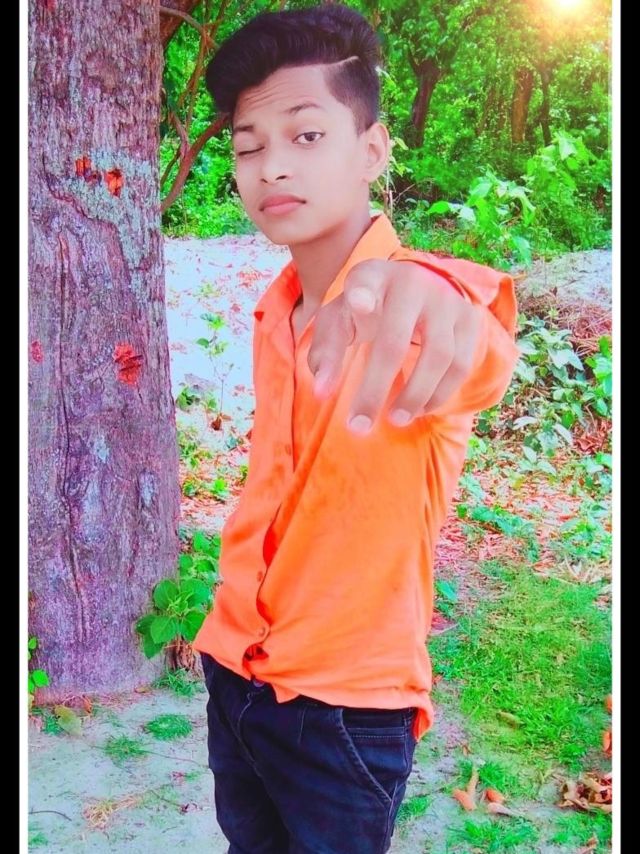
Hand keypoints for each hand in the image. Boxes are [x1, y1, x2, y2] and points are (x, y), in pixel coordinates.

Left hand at [307, 259, 480, 433]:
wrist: (417, 288)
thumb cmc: (369, 309)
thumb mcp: (340, 321)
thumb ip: (326, 352)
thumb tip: (322, 393)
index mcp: (373, 276)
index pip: (365, 281)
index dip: (362, 293)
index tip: (358, 304)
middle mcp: (413, 283)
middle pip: (395, 341)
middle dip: (374, 388)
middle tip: (358, 426)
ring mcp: (446, 301)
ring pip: (438, 356)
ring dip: (415, 396)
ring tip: (395, 420)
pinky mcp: (470, 320)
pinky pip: (461, 365)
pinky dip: (440, 393)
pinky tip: (419, 408)